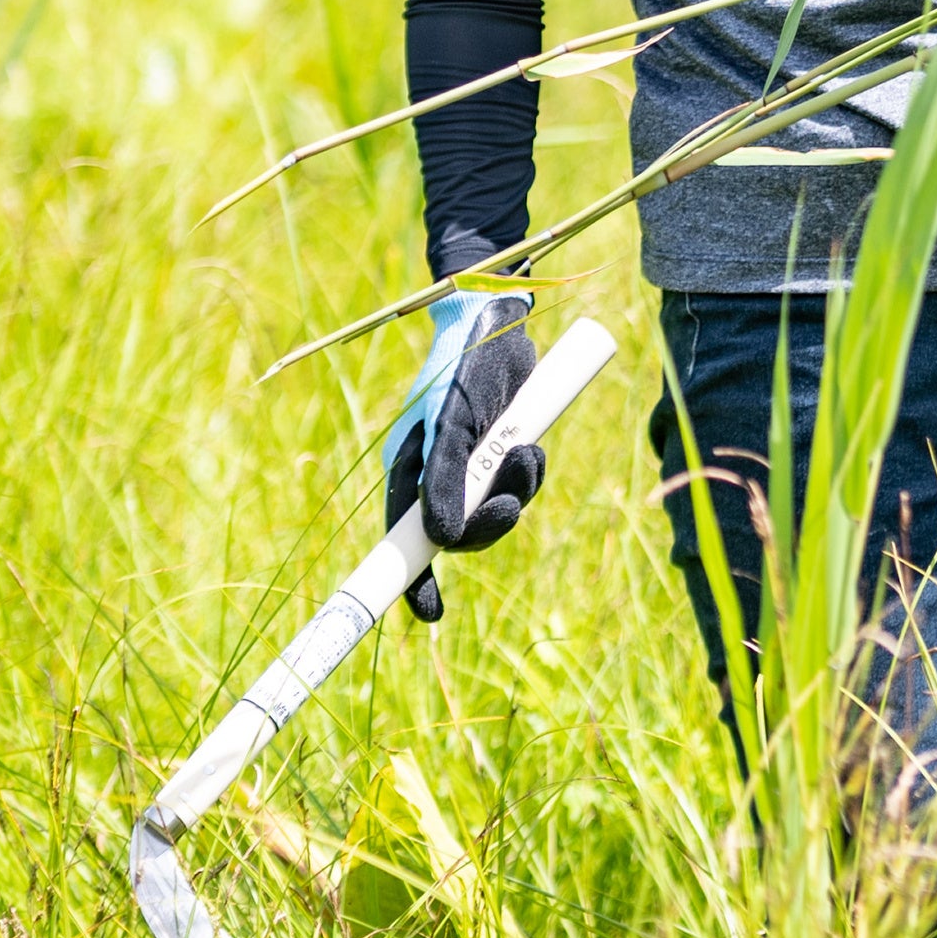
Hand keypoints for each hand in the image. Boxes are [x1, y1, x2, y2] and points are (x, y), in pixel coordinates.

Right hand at [384, 287, 544, 623]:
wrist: (499, 322)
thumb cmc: (462, 368)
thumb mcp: (452, 424)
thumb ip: (447, 481)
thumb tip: (445, 544)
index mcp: (409, 470)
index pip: (404, 539)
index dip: (413, 580)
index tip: (430, 614)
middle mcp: (438, 473)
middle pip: (460, 532)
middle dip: (488, 527)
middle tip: (509, 508)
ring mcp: (473, 463)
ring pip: (496, 509)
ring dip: (515, 493)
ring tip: (525, 455)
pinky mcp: (505, 448)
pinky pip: (518, 484)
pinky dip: (528, 474)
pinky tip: (532, 447)